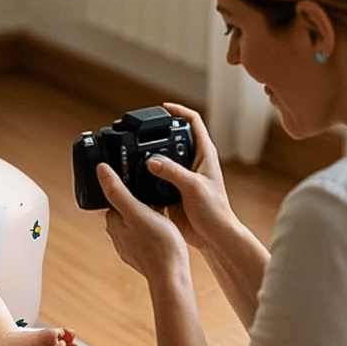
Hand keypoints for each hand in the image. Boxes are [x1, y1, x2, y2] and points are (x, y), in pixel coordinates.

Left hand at [96, 163, 187, 282]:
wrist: (173, 276)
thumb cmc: (158, 244)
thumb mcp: (137, 211)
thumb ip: (118, 191)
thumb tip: (100, 169)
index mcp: (113, 223)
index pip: (116, 197)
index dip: (128, 186)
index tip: (140, 179)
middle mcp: (119, 236)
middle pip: (127, 208)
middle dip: (139, 199)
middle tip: (156, 191)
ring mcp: (132, 246)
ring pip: (138, 221)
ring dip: (149, 212)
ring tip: (164, 206)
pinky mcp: (145, 253)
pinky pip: (148, 233)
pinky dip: (155, 226)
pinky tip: (167, 224)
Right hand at [146, 103, 236, 251]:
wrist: (213, 237)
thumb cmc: (215, 211)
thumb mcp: (194, 187)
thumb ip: (173, 172)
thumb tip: (151, 160)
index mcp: (204, 154)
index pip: (193, 122)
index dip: (179, 111)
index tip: (163, 108)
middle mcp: (193, 162)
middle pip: (174, 138)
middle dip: (158, 132)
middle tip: (140, 130)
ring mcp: (181, 176)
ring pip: (162, 158)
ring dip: (148, 154)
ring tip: (132, 151)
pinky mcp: (171, 191)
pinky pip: (154, 178)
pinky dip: (144, 176)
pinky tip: (133, 176)